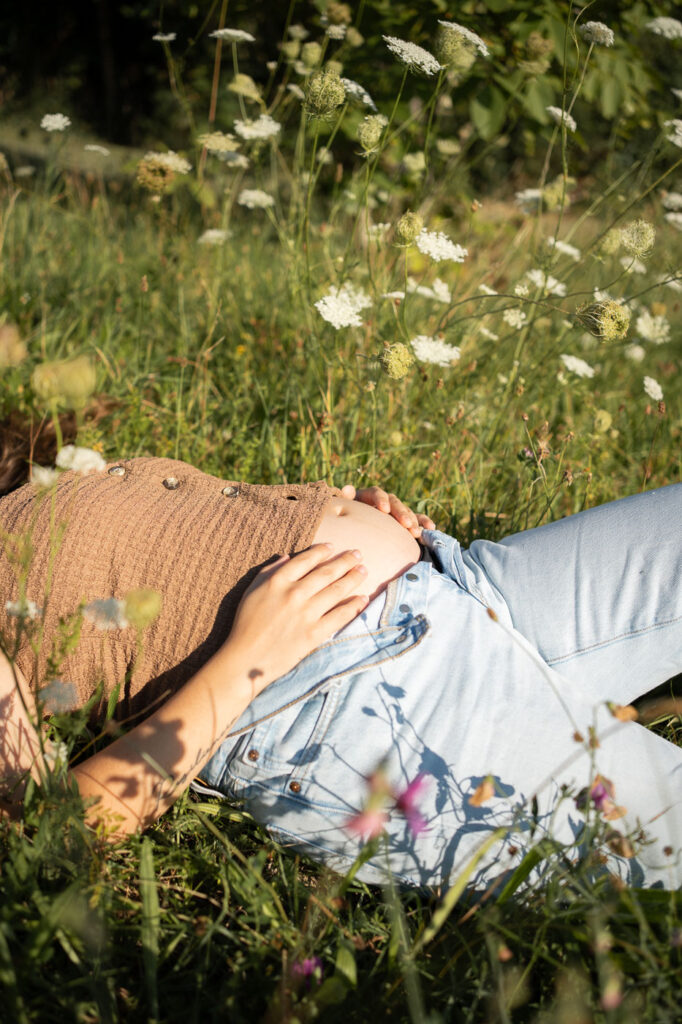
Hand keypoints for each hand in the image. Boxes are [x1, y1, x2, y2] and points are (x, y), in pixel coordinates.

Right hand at [219, 545, 368, 691]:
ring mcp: (306, 613)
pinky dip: (353, 606)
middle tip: (358, 554)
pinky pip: (340, 616)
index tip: (332, 547)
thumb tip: (287, 557)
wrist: (245, 659)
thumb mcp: (251, 590)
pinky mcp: (315, 633)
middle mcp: (295, 593)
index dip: (322, 551)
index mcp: (278, 580)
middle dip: (345, 561)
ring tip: (364, 570)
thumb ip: (269, 571)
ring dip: (353, 578)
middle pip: (327, 572)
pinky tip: (362, 598)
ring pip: (337, 590)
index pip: (306, 559)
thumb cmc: (245, 624)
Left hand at [340, 485, 434, 537]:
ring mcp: (395, 512)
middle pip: (394, 503)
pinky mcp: (405, 522)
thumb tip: (347, 488)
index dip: (380, 499)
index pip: (375, 493)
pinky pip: (417, 520)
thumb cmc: (345, 522)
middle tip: (406, 524)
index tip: (384, 509)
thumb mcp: (344, 511)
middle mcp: (383, 502)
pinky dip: (424, 522)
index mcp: (367, 497)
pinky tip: (431, 527)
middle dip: (401, 513)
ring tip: (415, 532)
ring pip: (406, 512)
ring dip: (413, 521)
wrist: (353, 533)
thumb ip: (346, 501)